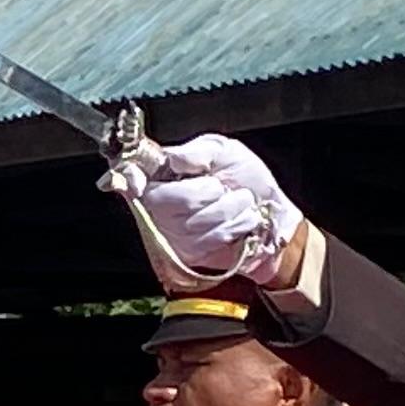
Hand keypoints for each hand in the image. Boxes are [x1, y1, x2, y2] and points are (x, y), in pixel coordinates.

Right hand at [112, 133, 301, 293]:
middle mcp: (161, 204)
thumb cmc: (248, 180)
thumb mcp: (226, 152)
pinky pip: (207, 240)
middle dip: (205, 192)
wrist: (275, 214)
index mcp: (164, 174)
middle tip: (222, 188)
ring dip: (228, 209)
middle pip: (165, 200)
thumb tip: (172, 157)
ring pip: (191, 222)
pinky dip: (234, 226)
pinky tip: (242, 221)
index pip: (131, 176)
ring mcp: (173, 232)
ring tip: (240, 203)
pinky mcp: (190, 254)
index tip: (137, 181)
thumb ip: (199, 152)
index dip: (129, 179)